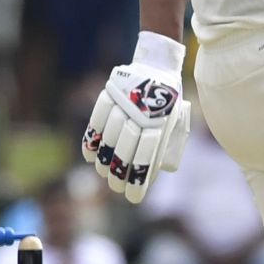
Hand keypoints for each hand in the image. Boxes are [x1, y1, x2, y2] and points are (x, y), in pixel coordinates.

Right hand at [81, 34, 191, 203]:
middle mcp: (143, 112)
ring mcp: (124, 102)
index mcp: (164, 122)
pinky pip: (95, 120)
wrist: (158, 66)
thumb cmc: (167, 103)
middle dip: (118, 175)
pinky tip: (89, 157)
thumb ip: (165, 145)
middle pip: (125, 150)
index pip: (147, 157)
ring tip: (104, 174)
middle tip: (116, 188)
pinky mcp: (109, 93)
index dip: (137, 180)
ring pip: (109, 138)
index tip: (133, 198)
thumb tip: (151, 174)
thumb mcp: (174, 123)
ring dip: (103, 161)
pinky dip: (91, 140)